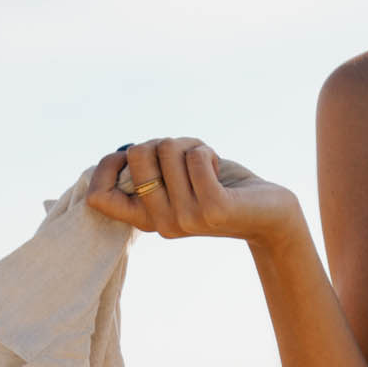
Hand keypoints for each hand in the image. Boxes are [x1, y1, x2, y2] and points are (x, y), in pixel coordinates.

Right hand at [84, 137, 300, 247]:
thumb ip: (148, 169)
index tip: (133, 156)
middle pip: (137, 154)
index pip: (100, 196)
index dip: (108, 165)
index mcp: (147, 219)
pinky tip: (217, 168)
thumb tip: (121, 154)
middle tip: (186, 159)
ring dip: (190, 145)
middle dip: (164, 142)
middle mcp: (162, 224)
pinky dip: (206, 151)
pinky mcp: (212, 210)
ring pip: (167, 149)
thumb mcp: (174, 177)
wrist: (268, 211)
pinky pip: (194, 157)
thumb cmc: (217, 185)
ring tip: (206, 165)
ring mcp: (186, 220)